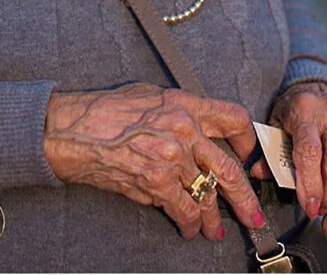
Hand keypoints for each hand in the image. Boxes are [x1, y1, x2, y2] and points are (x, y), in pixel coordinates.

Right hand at [44, 83, 266, 240]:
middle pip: (230, 168)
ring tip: (214, 229)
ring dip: (213, 218)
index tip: (252, 160)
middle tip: (252, 214)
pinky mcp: (157, 182)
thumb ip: (180, 113)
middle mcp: (184, 129)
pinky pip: (185, 210)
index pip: (234, 118)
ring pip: (207, 195)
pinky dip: (190, 225)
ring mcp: (172, 157)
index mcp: (185, 104)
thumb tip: (200, 135)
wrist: (74, 129)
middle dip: (244, 198)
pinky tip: (189, 230)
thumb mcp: (151, 97)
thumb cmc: (107, 111)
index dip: (249, 143)